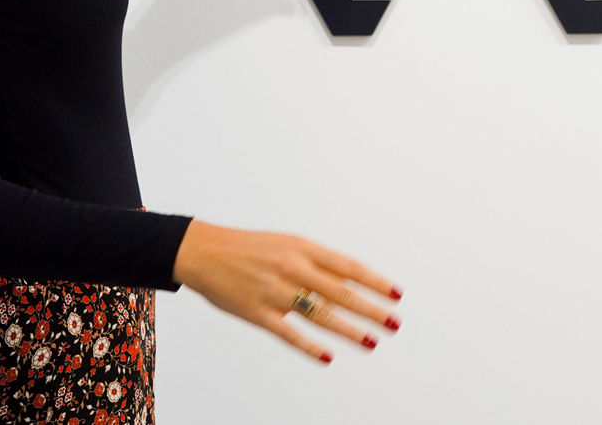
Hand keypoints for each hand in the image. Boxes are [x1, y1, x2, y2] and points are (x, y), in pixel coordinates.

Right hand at [173, 219, 402, 363]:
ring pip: (320, 314)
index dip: (375, 282)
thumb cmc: (252, 248)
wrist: (205, 251)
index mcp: (304, 248)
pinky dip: (310, 346)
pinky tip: (328, 357)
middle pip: (341, 292)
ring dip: (349, 330)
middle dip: (371, 309)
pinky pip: (288, 333)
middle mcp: (294, 268)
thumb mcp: (289, 244)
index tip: (396, 295)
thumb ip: (317, 262)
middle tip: (395, 323)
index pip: (349, 267)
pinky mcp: (257, 312)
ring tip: (372, 341)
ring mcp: (275, 291)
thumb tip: (350, 280)